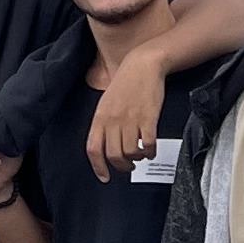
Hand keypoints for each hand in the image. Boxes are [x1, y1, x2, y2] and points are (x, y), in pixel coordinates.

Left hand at [90, 52, 167, 173]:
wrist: (143, 65)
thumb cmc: (126, 83)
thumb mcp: (107, 102)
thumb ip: (104, 123)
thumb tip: (106, 145)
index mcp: (100, 117)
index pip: (93, 148)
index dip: (98, 167)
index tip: (104, 177)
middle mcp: (113, 120)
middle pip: (113, 155)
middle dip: (122, 166)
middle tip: (129, 166)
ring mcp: (131, 120)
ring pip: (130, 153)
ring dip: (137, 159)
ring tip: (141, 156)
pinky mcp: (148, 118)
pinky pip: (147, 144)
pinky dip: (150, 152)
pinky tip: (150, 150)